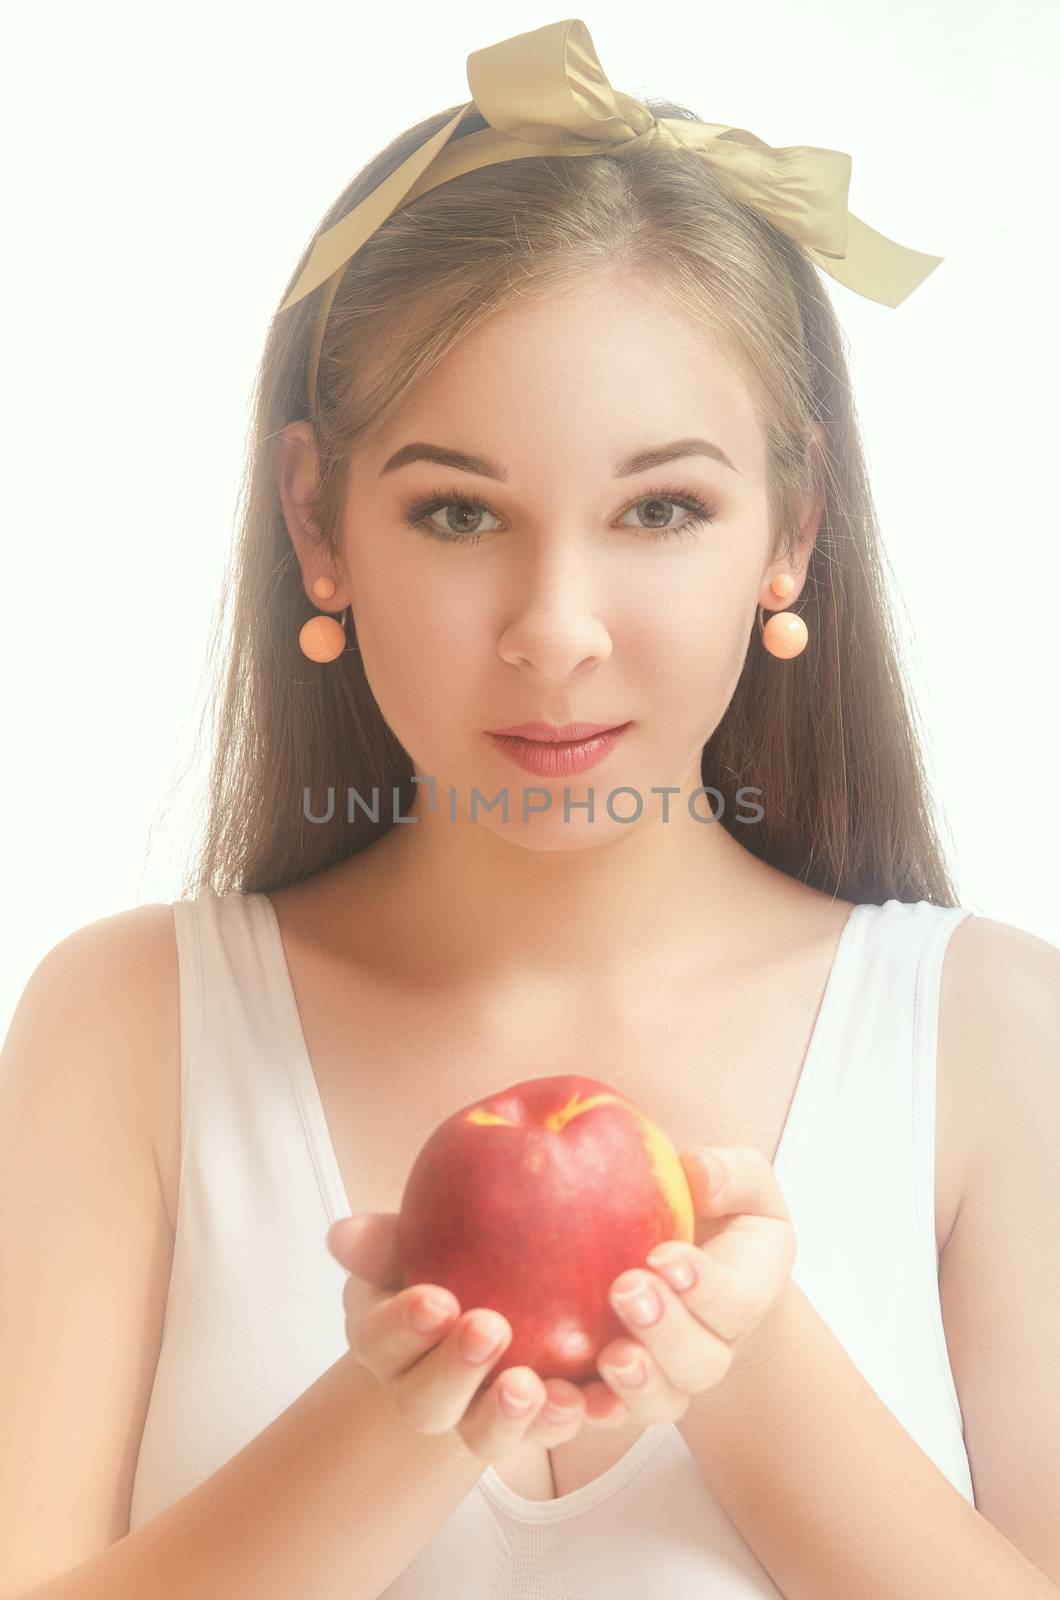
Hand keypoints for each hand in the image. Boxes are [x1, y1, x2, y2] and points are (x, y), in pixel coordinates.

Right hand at [326, 1212, 634, 1462]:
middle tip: (490, 1329)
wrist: (498, 1284)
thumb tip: (341, 1234)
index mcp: (387, 1342)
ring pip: (487, 1436)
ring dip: (511, 1416)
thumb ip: (383, 1238)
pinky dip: (575, 1416)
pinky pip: (552, 1430)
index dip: (403, 1326)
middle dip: (456, 1371)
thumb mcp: (411, 1239)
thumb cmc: (441, 1256)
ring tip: (536, 1386)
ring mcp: (481, 1414)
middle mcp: (426, 1392)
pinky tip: (597, 1397)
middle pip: (428, 1402)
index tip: (436, 1300)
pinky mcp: (538, 1421)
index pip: (380, 1341)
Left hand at [596, 1145, 796, 1420]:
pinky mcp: (617, 1388)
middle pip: (698, 1362)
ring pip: (660, 1399)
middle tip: (627, 1291)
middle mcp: (711, 1347)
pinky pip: (606, 1411)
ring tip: (609, 1357)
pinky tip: (558, 1395)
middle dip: (664, 1331)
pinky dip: (585, 1410)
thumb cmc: (719, 1213)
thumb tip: (699, 1171)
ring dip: (635, 1382)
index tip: (664, 1255)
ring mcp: (665, 1375)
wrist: (695, 1262)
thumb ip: (730, 1172)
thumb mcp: (739, 1180)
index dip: (702, 1286)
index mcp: (745, 1294)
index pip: (734, 1302)